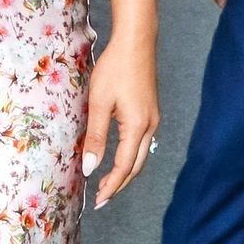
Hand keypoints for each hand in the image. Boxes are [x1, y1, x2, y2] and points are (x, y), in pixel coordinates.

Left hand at [81, 35, 158, 209]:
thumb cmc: (115, 68)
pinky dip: (130, 157)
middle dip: (119, 185)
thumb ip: (96, 137)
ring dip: (125, 172)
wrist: (136, 42)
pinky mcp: (150, 112)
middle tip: (102, 199)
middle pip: (136, 166)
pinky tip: (118, 158)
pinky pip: (142, 143)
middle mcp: (150, 126)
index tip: (98, 200)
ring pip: (141, 156)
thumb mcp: (99, 102)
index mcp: (138, 126)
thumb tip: (90, 168)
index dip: (111, 186)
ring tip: (107, 183)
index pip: (125, 167)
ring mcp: (153, 119)